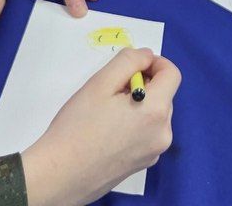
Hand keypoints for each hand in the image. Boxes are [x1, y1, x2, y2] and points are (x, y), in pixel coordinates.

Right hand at [21, 48, 180, 205]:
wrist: (59, 175)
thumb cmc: (77, 127)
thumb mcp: (100, 83)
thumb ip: (128, 62)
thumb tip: (146, 55)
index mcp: (156, 111)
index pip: (172, 74)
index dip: (154, 62)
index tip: (132, 65)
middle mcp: (163, 133)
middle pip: (164, 95)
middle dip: (144, 84)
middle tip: (112, 90)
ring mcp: (154, 152)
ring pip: (155, 114)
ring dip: (139, 104)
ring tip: (108, 112)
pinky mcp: (143, 164)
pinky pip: (147, 134)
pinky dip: (135, 124)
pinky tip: (108, 131)